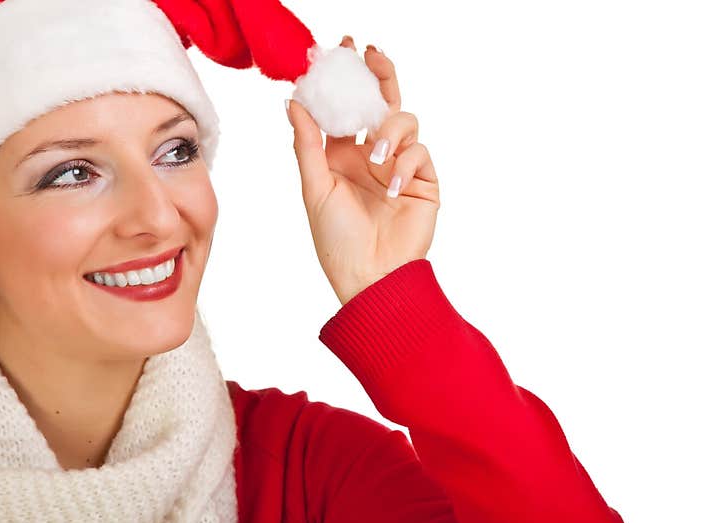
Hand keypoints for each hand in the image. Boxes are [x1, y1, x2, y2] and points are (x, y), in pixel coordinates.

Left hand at [286, 36, 440, 305]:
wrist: (371, 278)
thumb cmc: (337, 241)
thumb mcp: (315, 188)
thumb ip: (307, 143)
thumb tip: (293, 101)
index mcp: (342, 156)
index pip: (345, 108)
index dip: (344, 80)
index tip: (339, 49)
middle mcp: (372, 157)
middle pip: (381, 104)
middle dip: (379, 76)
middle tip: (371, 54)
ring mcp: (400, 168)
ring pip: (404, 122)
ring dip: (390, 130)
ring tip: (375, 154)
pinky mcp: (424, 183)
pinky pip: (421, 154)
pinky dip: (405, 163)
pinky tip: (391, 186)